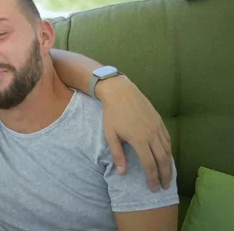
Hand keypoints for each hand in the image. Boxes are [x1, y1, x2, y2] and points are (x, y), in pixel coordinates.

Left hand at [97, 76, 172, 191]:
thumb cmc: (112, 113)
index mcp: (139, 140)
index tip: (153, 188)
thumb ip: (117, 154)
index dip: (152, 178)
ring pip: (168, 150)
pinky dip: (169, 150)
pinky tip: (167, 156)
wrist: (120, 92)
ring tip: (168, 175)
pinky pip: (168, 139)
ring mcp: (157, 127)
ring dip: (169, 165)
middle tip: (165, 187)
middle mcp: (152, 135)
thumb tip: (122, 173)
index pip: (149, 164)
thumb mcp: (110, 134)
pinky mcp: (159, 121)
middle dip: (165, 175)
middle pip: (163, 160)